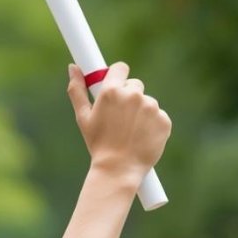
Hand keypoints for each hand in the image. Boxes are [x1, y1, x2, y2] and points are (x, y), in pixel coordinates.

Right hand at [67, 61, 171, 183]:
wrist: (119, 169)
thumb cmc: (98, 144)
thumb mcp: (83, 118)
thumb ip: (77, 90)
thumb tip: (73, 67)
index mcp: (112, 92)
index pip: (121, 68)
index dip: (117, 77)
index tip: (115, 87)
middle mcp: (134, 95)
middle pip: (135, 85)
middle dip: (128, 97)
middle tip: (120, 118)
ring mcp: (151, 107)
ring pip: (147, 102)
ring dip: (140, 112)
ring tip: (130, 132)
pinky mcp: (164, 120)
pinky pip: (158, 116)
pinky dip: (152, 125)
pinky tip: (141, 137)